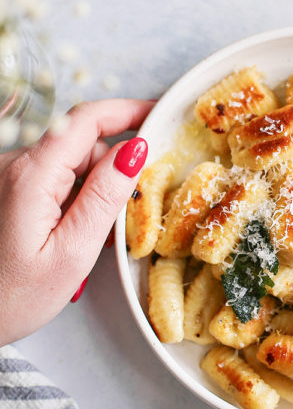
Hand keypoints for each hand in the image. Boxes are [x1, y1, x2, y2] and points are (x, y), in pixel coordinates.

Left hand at [0, 99, 152, 345]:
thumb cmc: (11, 298)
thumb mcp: (72, 253)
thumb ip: (104, 197)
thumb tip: (136, 151)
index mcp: (31, 176)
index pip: (86, 120)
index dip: (128, 110)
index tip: (160, 113)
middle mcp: (14, 167)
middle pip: (82, 144)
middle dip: (114, 168)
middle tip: (132, 210)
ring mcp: (8, 178)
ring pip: (70, 164)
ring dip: (94, 188)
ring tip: (95, 236)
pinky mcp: (7, 192)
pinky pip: (53, 180)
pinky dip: (75, 198)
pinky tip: (74, 233)